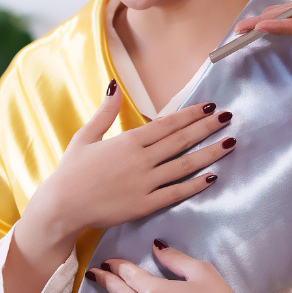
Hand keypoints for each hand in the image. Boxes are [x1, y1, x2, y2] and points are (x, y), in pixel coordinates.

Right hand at [5, 83, 235, 292]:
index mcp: (127, 141)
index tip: (208, 106)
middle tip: (228, 117)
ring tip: (229, 143)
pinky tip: (212, 177)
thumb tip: (114, 85)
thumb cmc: (70, 171)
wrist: (62, 206)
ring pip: (184, 165)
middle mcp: (141, 160)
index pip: (167, 124)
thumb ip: (105, 112)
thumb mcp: (85, 136)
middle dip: (206, 127)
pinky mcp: (145, 204)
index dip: (190, 114)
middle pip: (181, 141)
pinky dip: (195, 184)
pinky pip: (176, 192)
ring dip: (209, 153)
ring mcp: (145, 183)